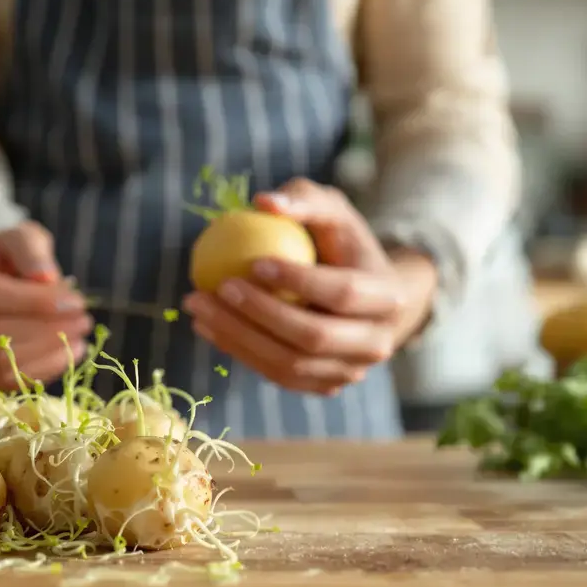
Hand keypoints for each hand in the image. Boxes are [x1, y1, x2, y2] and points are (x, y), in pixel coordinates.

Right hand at [0, 221, 91, 390]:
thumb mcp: (17, 239)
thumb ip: (31, 249)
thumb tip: (46, 278)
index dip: (34, 302)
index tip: (76, 301)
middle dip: (46, 329)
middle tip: (84, 320)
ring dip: (46, 352)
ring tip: (80, 336)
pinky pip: (3, 383)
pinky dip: (40, 371)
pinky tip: (66, 354)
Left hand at [183, 178, 437, 394]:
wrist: (367, 299)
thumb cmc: (342, 245)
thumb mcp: (332, 212)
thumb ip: (303, 199)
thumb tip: (263, 202)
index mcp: (388, 297)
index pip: (344, 293)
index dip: (299, 281)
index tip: (253, 262)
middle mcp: (377, 342)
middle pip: (314, 336)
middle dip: (261, 313)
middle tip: (218, 287)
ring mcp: (351, 371)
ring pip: (290, 365)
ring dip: (238, 337)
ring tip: (198, 306)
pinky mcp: (324, 387)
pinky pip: (276, 376)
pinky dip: (239, 352)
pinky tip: (207, 326)